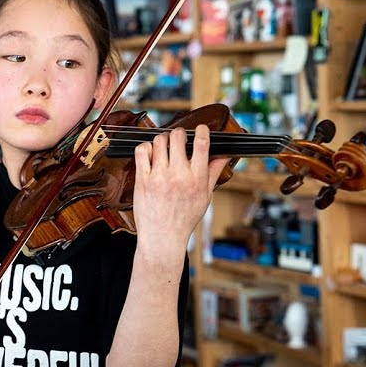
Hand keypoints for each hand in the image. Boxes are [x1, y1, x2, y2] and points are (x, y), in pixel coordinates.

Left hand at [132, 125, 226, 262]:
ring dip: (163, 141)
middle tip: (179, 139)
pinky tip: (150, 154)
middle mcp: (178, 175)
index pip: (202, 144)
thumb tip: (224, 155)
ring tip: (164, 148)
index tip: (200, 129)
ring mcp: (159, 177)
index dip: (202, 131)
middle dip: (180, 134)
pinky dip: (146, 147)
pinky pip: (141, 152)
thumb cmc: (184, 218)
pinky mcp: (142, 180)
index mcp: (196, 179)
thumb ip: (213, 173)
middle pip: (178, 137)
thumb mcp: (205, 196)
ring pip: (159, 142)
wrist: (162, 237)